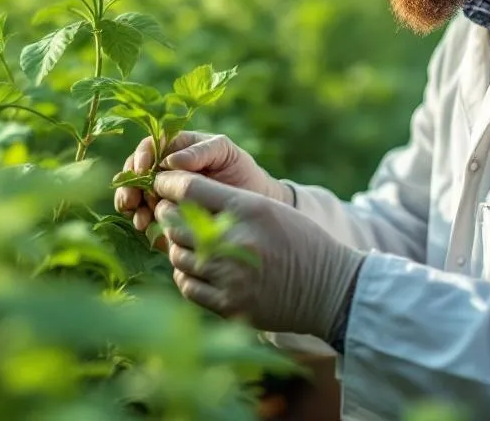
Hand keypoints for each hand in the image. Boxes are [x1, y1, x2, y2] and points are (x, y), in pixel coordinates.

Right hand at [113, 132, 291, 239]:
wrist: (257, 203)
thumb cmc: (241, 171)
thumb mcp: (225, 152)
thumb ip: (200, 151)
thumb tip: (170, 160)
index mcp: (177, 147)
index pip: (150, 146)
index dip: (142, 157)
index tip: (143, 170)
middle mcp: (164, 169)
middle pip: (135, 171)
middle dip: (129, 185)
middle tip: (131, 200)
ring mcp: (163, 192)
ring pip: (134, 194)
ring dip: (131, 204)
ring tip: (140, 218)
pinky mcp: (165, 214)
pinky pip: (145, 215)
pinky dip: (140, 220)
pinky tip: (145, 227)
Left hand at [151, 171, 365, 340]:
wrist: (330, 289)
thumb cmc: (298, 241)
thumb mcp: (266, 208)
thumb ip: (225, 200)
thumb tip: (177, 194)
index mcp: (247, 209)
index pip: (188, 189)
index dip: (167, 184)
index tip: (160, 184)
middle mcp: (235, 241)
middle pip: (175, 222)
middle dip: (167, 215)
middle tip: (170, 213)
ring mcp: (230, 276)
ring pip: (178, 255)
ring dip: (178, 247)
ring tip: (190, 242)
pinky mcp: (228, 305)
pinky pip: (187, 285)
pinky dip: (187, 275)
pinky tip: (200, 268)